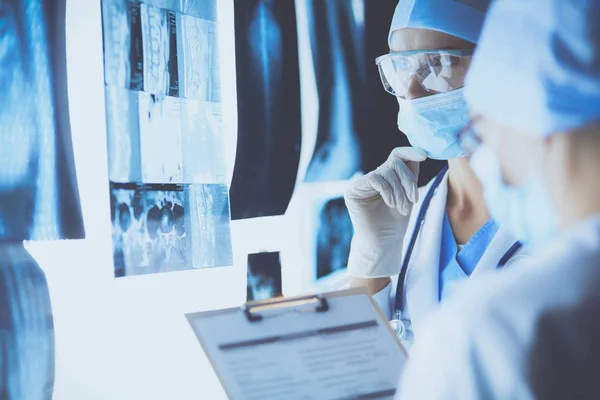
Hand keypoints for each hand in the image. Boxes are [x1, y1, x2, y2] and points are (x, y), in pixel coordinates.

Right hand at [345, 147, 426, 277]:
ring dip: (399, 191)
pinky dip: (387, 191)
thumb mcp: (409, 194)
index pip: (397, 155)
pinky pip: (375, 178)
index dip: (410, 151)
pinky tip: (391, 204)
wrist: (384, 243)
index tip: (424, 155)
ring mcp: (362, 183)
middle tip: (414, 199)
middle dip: (408, 181)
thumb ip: (411, 174)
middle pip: (395, 162)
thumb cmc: (396, 222)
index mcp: (387, 176)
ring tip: (402, 208)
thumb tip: (420, 152)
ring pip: (386, 171)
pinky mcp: (353, 190)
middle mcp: (374, 176)